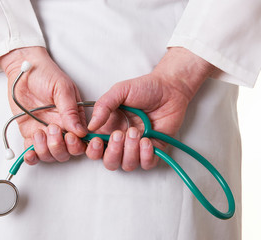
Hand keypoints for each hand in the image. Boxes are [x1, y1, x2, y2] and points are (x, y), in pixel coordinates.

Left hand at [0, 47, 86, 164]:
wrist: (23, 69)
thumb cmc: (46, 74)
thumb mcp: (61, 88)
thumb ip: (70, 110)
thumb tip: (80, 131)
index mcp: (74, 118)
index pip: (81, 140)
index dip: (77, 144)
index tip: (69, 136)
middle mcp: (62, 128)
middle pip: (66, 152)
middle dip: (59, 146)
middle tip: (51, 128)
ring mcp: (46, 132)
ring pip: (50, 155)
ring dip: (44, 150)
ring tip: (38, 133)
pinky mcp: (30, 134)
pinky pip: (32, 152)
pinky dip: (31, 156)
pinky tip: (29, 152)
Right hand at [86, 47, 216, 170]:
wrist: (170, 88)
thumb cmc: (145, 88)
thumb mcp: (120, 91)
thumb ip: (103, 106)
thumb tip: (91, 126)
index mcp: (109, 128)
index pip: (94, 148)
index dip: (92, 150)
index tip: (97, 140)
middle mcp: (122, 141)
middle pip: (109, 162)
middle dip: (113, 152)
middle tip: (119, 134)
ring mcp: (138, 147)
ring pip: (127, 165)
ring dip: (130, 151)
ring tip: (136, 132)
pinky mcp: (155, 149)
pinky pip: (147, 164)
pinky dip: (146, 156)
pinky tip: (147, 140)